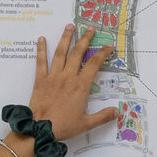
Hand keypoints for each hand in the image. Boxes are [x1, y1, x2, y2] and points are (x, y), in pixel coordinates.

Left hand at [27, 23, 120, 145]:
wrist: (40, 130)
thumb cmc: (64, 127)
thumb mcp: (86, 124)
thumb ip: (102, 116)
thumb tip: (117, 112)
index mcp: (81, 86)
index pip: (94, 64)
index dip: (102, 53)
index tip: (108, 46)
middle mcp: (68, 77)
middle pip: (78, 53)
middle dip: (85, 39)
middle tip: (90, 28)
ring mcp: (53, 76)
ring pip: (60, 53)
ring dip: (65, 38)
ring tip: (69, 26)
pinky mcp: (40, 80)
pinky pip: (40, 62)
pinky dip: (41, 50)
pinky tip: (41, 39)